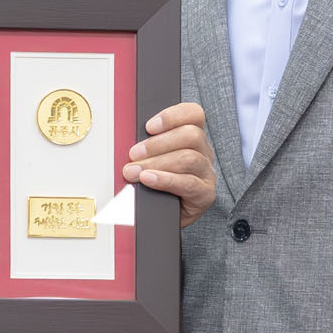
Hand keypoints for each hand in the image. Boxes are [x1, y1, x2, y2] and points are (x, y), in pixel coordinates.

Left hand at [123, 102, 215, 226]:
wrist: (162, 217)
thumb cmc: (156, 185)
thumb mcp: (150, 160)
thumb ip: (145, 147)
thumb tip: (125, 140)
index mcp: (193, 138)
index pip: (193, 114)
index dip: (172, 115)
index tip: (149, 126)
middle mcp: (204, 153)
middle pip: (191, 136)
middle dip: (158, 143)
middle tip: (133, 153)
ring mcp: (206, 173)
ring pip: (189, 158)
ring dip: (157, 163)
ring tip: (134, 171)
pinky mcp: (205, 194)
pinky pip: (188, 183)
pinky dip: (165, 180)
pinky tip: (148, 180)